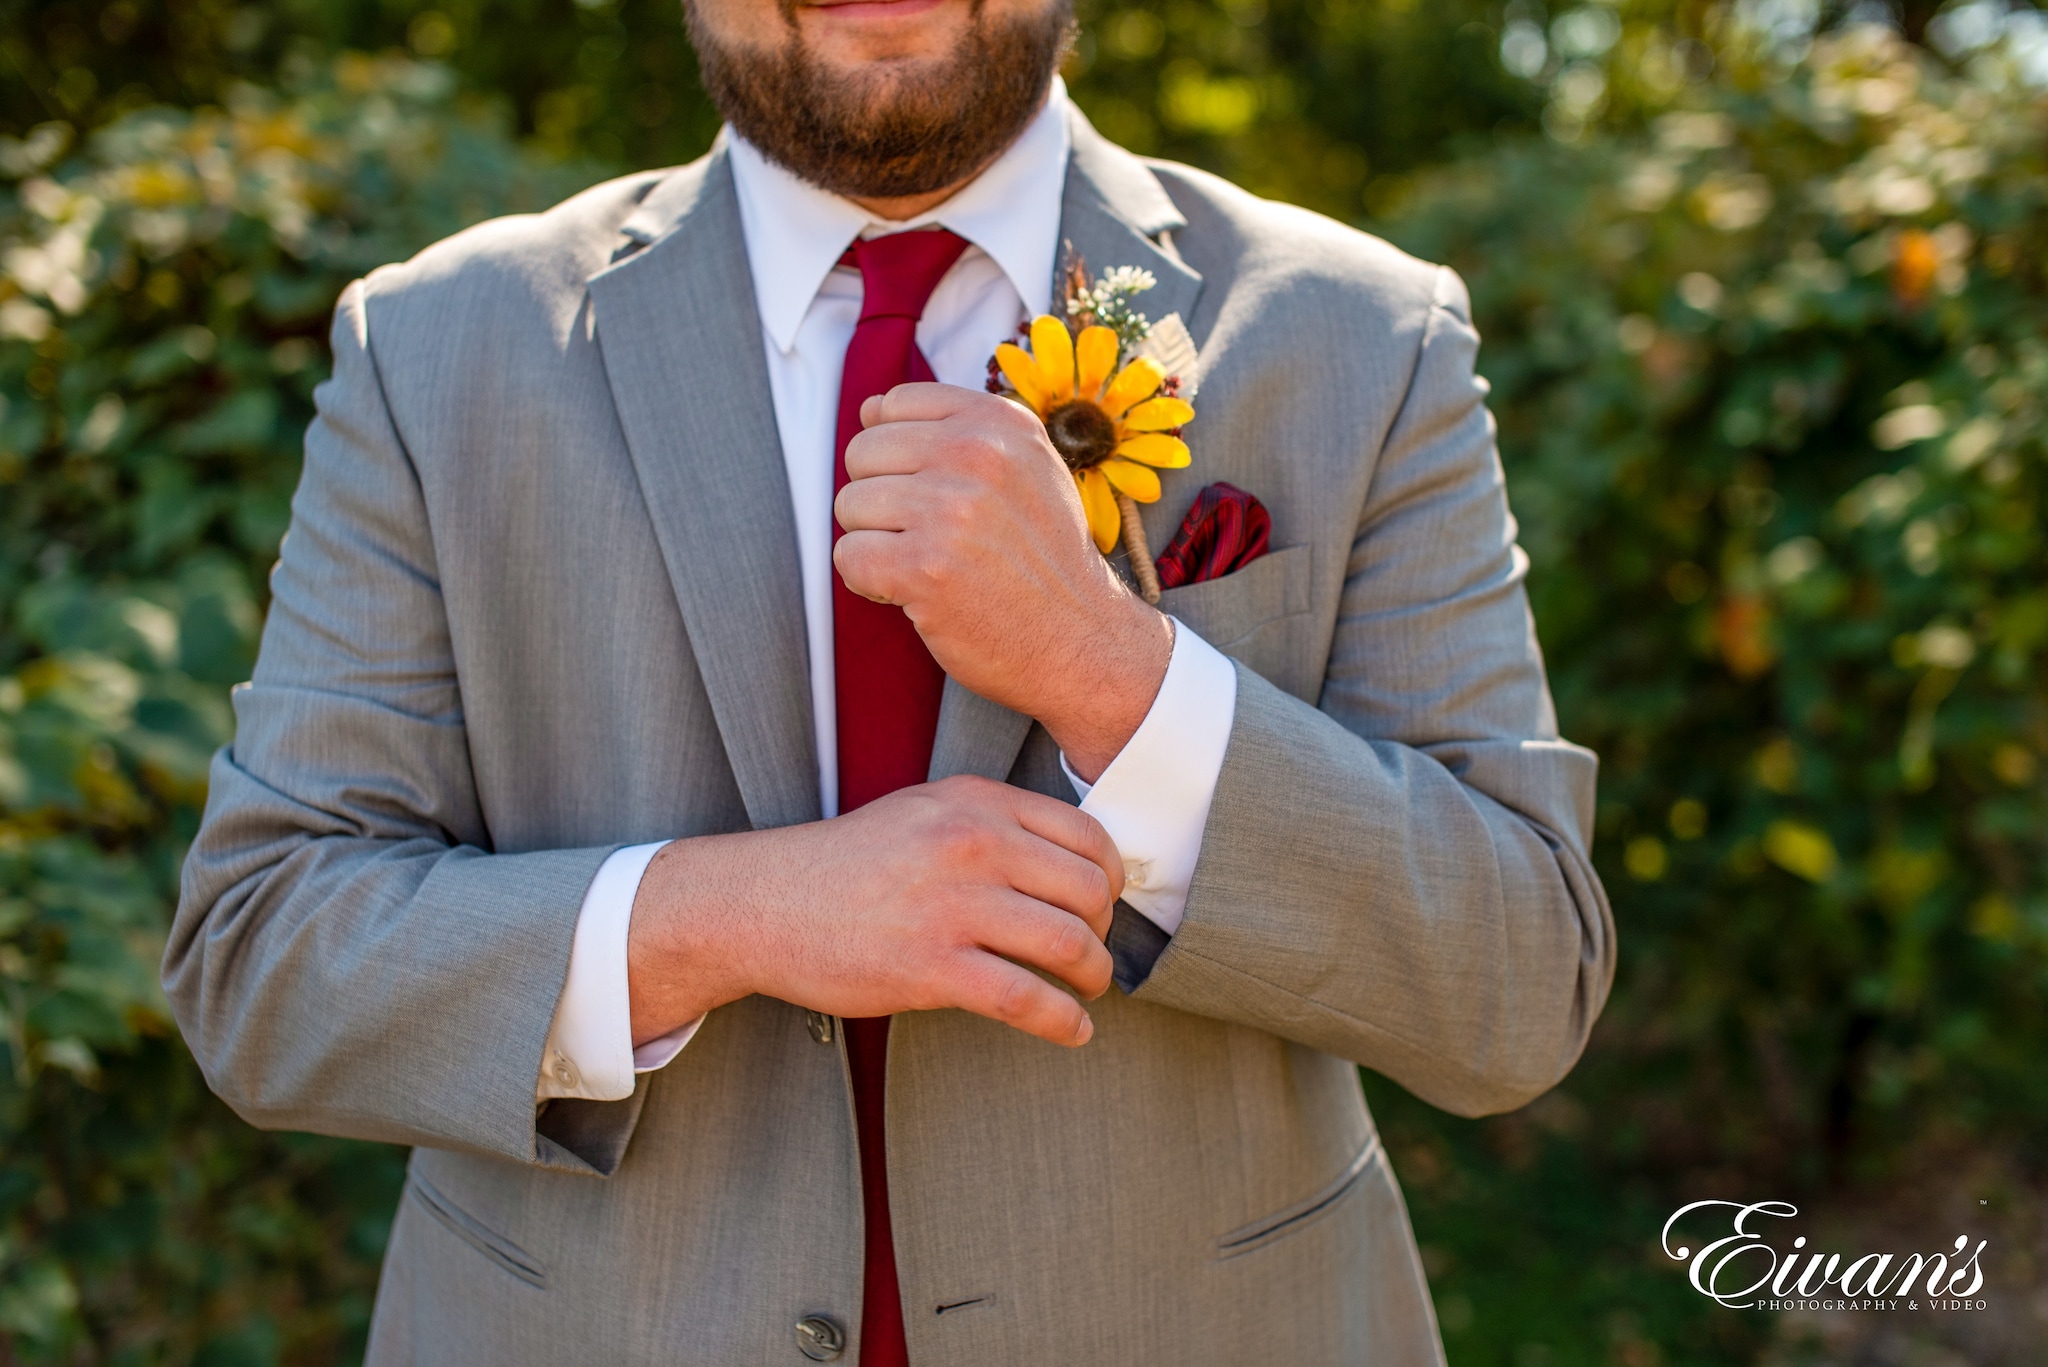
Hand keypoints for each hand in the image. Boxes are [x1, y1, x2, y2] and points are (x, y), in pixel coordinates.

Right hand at [626, 776, 1124, 1047]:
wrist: (764, 903)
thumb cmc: (849, 865)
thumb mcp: (925, 812)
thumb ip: (994, 826)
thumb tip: (1075, 864)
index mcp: (975, 803)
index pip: (1087, 835)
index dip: (1111, 878)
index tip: (1105, 906)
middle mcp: (971, 844)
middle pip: (1087, 891)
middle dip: (1103, 931)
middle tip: (1093, 954)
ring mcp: (951, 906)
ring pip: (1068, 945)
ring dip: (1093, 976)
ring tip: (1088, 990)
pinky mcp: (930, 967)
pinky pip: (1026, 999)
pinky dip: (1063, 1021)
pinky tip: (1071, 1030)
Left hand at [833, 383, 1174, 780]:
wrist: (1081, 639)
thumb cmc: (1044, 559)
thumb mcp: (1025, 469)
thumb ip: (951, 431)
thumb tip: (869, 409)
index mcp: (1000, 423)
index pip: (895, 404)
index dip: (897, 452)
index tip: (931, 490)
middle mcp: (976, 455)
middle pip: (863, 454)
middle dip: (881, 499)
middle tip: (929, 536)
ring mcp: (950, 511)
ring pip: (849, 506)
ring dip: (877, 543)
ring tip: (928, 564)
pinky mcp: (925, 568)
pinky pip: (849, 557)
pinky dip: (869, 582)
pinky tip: (913, 592)